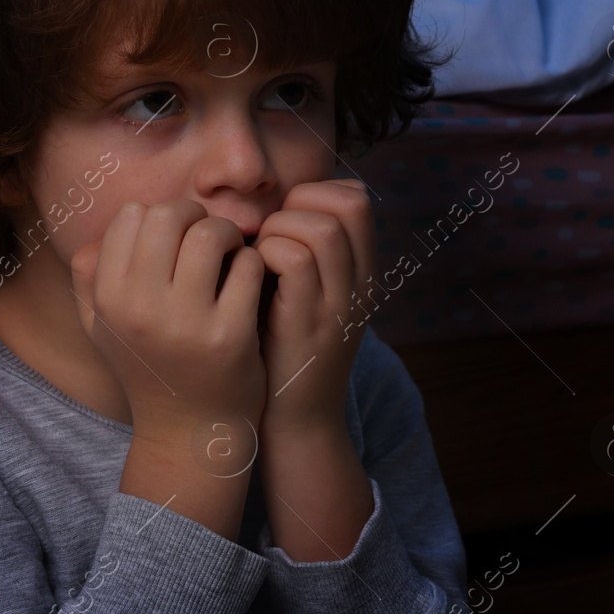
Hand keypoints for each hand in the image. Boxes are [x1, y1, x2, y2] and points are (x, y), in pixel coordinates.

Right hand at [69, 200, 267, 446]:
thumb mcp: (102, 328)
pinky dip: (253, 263)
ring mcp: (186, 323)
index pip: (131, 215)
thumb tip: (105, 230)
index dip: (160, 217)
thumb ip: (89, 276)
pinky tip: (249, 282)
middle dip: (197, 217)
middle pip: (170, 215)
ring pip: (211, 233)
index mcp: (108, 298)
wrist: (189, 432)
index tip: (176, 239)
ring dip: (228, 235)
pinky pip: (248, 265)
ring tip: (231, 256)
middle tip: (210, 240)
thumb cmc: (149, 368)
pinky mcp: (230, 335)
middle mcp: (140, 308)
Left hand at [252, 179, 376, 436]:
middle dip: (299, 204)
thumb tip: (271, 206)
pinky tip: (250, 278)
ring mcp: (339, 303)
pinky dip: (264, 255)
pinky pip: (292, 259)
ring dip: (278, 229)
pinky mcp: (309, 324)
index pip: (357, 198)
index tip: (283, 220)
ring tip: (258, 257)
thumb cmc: (284, 349)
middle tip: (271, 235)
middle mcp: (361, 283)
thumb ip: (301, 252)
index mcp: (363, 271)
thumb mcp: (305, 294)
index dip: (316, 193)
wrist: (294, 420)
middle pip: (349, 204)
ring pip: (320, 227)